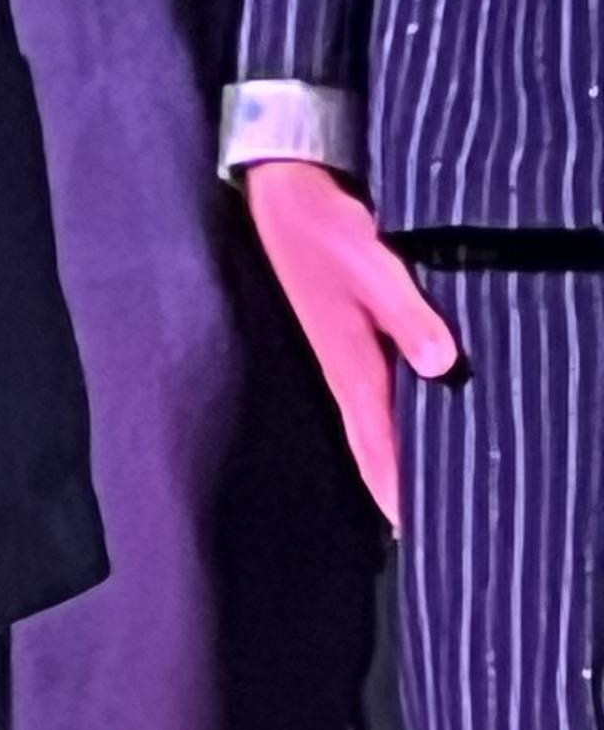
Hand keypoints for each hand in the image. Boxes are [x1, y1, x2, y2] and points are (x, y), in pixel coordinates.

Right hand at [242, 157, 459, 527]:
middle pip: (372, 445)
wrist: (284, 199)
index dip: (394, 488)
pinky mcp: (347, 337)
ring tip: (418, 492)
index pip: (376, 443)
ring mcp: (344, 355)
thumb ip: (410, 316)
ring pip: (373, 423)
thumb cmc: (327, 231)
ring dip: (393, 459)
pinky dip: (391, 423)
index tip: (412, 531)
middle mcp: (346, 369)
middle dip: (394, 487)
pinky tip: (410, 424)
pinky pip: (373, 397)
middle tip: (425, 528)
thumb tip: (444, 366)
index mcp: (350, 364)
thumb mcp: (374, 267)